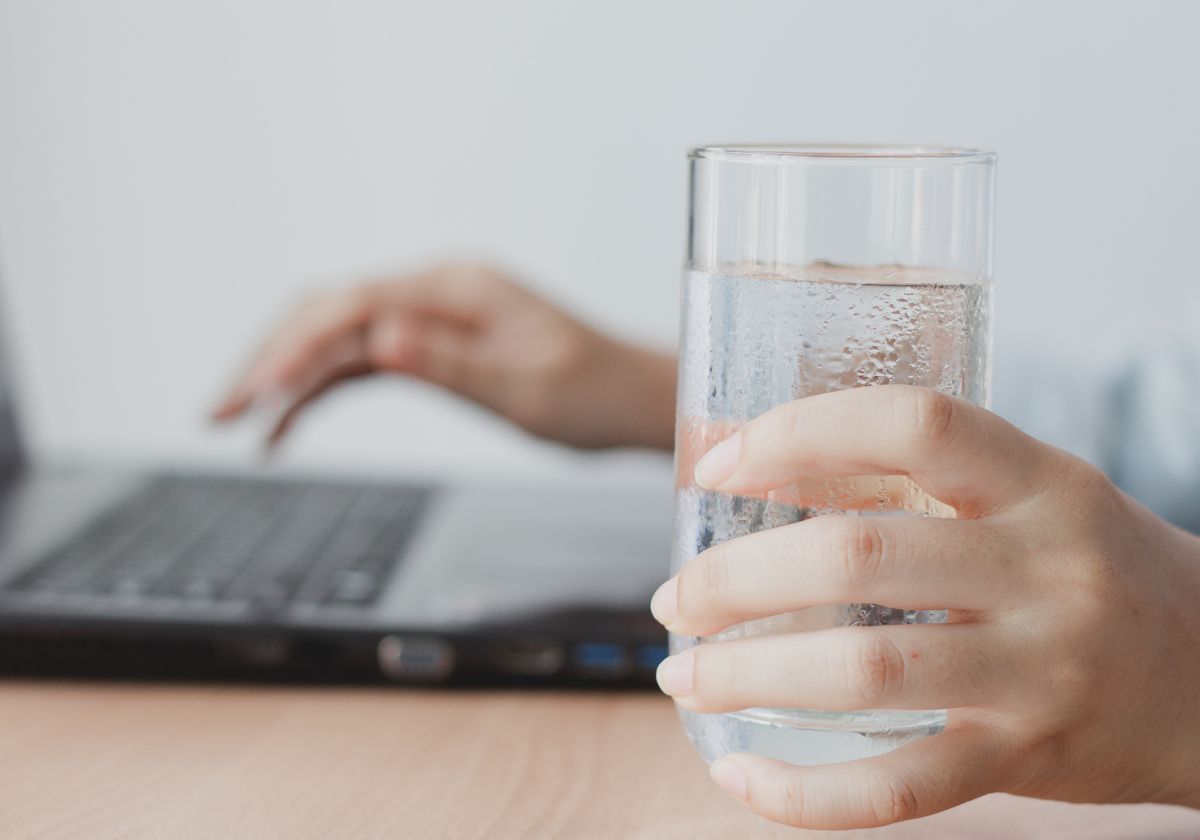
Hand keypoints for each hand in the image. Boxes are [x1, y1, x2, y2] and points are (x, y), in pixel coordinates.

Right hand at [212, 262, 675, 449]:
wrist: (632, 398)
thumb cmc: (593, 394)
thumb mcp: (527, 389)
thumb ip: (451, 365)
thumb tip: (379, 342)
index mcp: (459, 289)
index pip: (355, 306)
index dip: (297, 347)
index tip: (258, 394)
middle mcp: (438, 292)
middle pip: (330, 312)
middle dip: (272, 357)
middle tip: (219, 411)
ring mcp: (433, 316)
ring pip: (339, 335)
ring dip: (287, 374)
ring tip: (239, 423)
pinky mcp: (435, 344)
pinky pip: (365, 358)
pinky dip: (324, 386)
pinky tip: (290, 421)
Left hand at [651, 385, 1199, 828]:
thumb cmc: (1096, 568)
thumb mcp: (1036, 497)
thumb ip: (922, 481)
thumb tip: (765, 468)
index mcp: (1043, 483)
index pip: (912, 423)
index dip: (799, 432)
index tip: (719, 465)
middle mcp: (1047, 571)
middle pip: (861, 555)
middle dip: (736, 578)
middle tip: (674, 598)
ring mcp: (1040, 672)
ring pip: (867, 671)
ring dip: (747, 675)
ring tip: (682, 676)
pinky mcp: (1027, 759)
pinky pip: (901, 787)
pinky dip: (807, 792)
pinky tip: (740, 774)